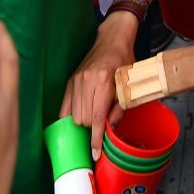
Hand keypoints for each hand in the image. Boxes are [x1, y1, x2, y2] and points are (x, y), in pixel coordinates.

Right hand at [60, 10, 137, 157]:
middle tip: (101, 131)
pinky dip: (71, 117)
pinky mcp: (70, 81)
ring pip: (74, 116)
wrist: (112, 39)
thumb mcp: (129, 84)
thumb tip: (110, 128)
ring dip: (83, 124)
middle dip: (92, 130)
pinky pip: (65, 107)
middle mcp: (86, 81)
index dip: (95, 139)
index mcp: (102, 81)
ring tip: (93, 121)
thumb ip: (120, 107)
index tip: (95, 154)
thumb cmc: (124, 61)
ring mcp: (76, 81)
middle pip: (84, 119)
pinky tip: (77, 121)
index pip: (96, 118)